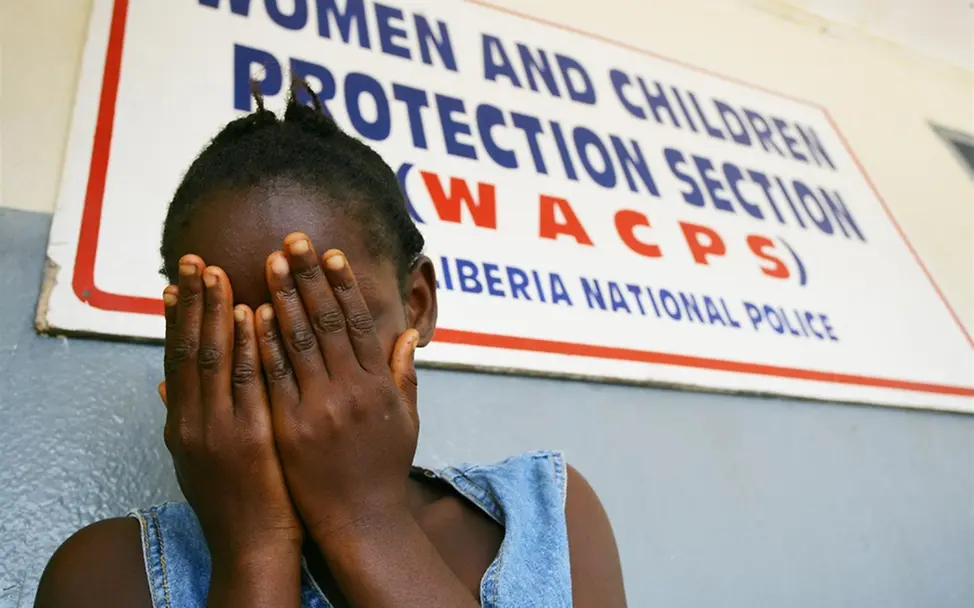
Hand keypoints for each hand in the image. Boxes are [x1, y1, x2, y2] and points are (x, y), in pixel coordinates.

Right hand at [161, 255, 302, 562]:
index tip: (177, 281)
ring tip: (218, 272)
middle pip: (187, 349)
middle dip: (191, 302)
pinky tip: (252, 314)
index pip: (175, 359)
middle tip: (193, 260)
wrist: (252, 545)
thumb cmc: (235, 498)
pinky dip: (248, 344)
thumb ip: (183, 417)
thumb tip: (163, 386)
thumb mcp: (198, 459)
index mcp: (181, 423)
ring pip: (213, 358)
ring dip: (216, 312)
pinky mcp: (248, 437)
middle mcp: (192, 421)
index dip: (176, 318)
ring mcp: (218, 428)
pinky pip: (248, 381)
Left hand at [253, 233, 419, 538]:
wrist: (361, 523)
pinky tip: (251, 314)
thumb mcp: (406, 420)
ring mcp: (319, 408)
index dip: (343, 286)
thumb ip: (404, 375)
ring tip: (270, 262)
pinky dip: (262, 343)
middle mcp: (351, 391)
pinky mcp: (290, 427)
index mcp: (379, 386)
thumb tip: (408, 335)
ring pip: (297, 342)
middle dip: (309, 277)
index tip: (330, 255)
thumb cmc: (383, 471)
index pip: (359, 324)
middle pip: (326, 322)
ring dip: (282, 297)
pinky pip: (273, 377)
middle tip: (294, 241)